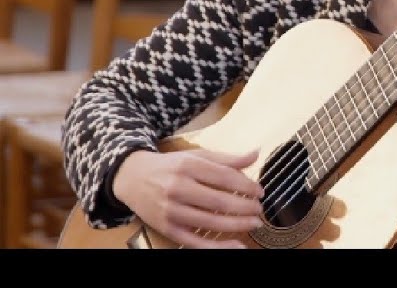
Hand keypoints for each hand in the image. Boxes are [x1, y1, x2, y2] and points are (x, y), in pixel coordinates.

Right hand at [112, 147, 263, 247]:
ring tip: (254, 223)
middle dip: (245, 207)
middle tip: (259, 209)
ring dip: (237, 225)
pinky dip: (218, 246)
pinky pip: (195, 242)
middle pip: (219, 201)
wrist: (131, 177)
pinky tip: (236, 246)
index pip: (225, 177)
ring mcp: (171, 210)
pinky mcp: (167, 228)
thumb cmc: (170, 166)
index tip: (260, 191)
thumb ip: (227, 158)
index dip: (247, 186)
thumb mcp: (196, 155)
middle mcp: (178, 188)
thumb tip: (256, 154)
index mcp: (188, 166)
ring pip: (210, 222)